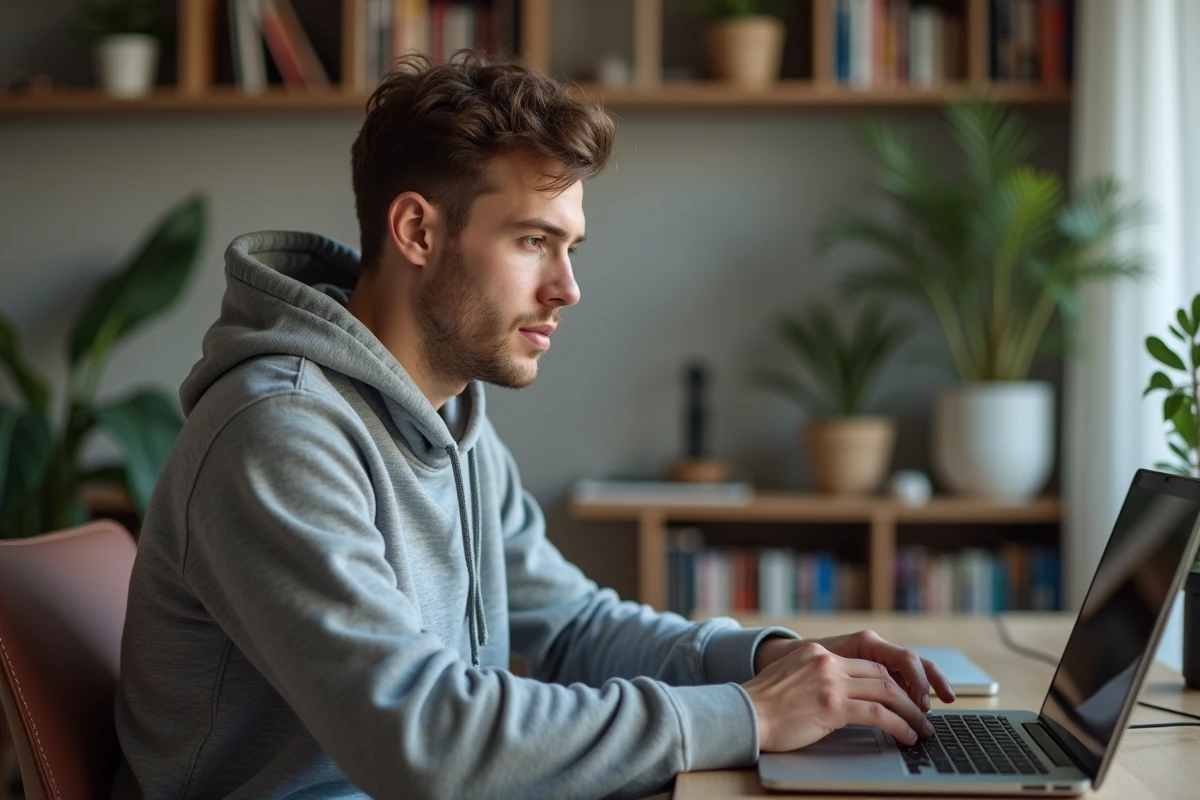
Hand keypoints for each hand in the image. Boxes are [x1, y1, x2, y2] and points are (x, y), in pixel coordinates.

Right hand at [755, 630, 954, 714]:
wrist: (742, 714)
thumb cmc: (762, 706)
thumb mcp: (790, 680)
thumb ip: (816, 680)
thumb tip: (841, 700)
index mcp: (817, 653)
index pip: (866, 663)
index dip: (892, 681)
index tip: (905, 697)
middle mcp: (827, 661)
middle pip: (882, 674)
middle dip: (908, 695)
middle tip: (922, 713)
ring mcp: (830, 681)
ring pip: (887, 692)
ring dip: (910, 713)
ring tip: (922, 729)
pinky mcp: (833, 705)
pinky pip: (878, 714)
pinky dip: (899, 726)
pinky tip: (907, 737)